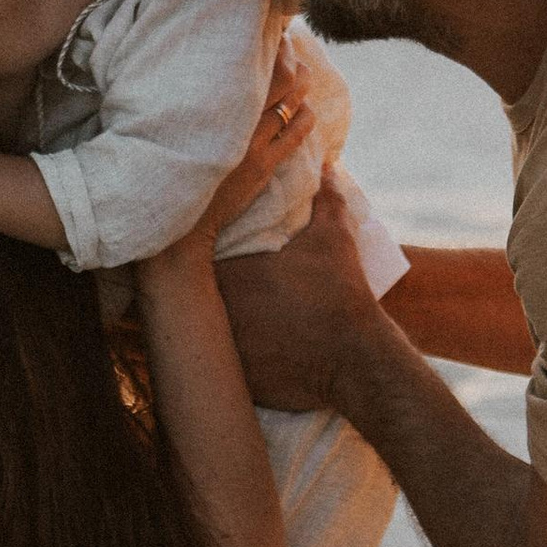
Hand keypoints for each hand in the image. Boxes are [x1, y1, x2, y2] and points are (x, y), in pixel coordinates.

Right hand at [198, 37, 315, 240]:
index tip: (270, 34)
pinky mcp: (264, 165)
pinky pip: (297, 134)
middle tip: (290, 47)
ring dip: (303, 84)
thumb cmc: (173, 163)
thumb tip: (210, 75)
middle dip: (290, 58)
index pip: (251, 66)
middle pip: (280, 78)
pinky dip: (306, 116)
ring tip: (304, 72)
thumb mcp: (181, 126)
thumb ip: (198, 101)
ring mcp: (254, 144)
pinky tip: (307, 109)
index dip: (268, 47)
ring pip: (293, 102)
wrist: (181, 215)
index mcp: (215, 107)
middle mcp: (237, 122)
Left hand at [213, 175, 395, 410]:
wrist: (357, 357)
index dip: (194, 256)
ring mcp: (224, 349)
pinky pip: (220, 370)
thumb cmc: (340, 292)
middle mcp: (218, 311)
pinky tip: (240, 355)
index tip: (204, 255)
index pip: (192, 259)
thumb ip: (324, 198)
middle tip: (209, 290)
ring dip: (206, 328)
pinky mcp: (236, 380)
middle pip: (189, 299)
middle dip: (194, 293)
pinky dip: (227, 362)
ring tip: (224, 324)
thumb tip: (326, 165)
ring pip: (200, 336)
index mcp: (230, 272)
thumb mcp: (333, 236)